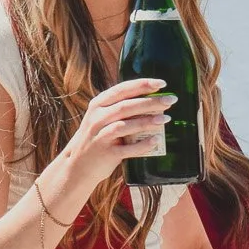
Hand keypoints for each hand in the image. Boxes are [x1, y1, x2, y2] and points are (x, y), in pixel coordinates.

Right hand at [59, 78, 174, 189]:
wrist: (78, 165)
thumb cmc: (97, 137)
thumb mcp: (103, 118)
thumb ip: (121, 108)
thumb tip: (154, 101)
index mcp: (98, 104)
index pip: (122, 89)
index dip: (142, 85)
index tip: (161, 83)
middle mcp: (97, 118)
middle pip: (126, 106)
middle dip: (151, 102)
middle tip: (171, 100)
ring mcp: (100, 136)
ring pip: (126, 125)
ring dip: (147, 121)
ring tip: (166, 119)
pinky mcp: (106, 154)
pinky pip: (127, 148)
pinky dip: (142, 145)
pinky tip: (156, 141)